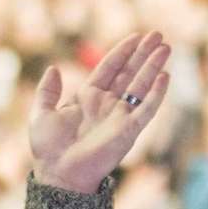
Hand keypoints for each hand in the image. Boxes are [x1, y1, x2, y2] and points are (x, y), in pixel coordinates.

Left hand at [25, 33, 171, 193]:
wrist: (58, 173)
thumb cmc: (48, 148)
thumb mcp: (41, 113)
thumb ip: (47, 91)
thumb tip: (53, 68)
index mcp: (87, 97)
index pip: (109, 68)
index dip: (122, 52)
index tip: (136, 36)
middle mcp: (107, 104)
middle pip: (130, 73)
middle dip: (144, 54)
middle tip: (158, 35)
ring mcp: (120, 117)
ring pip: (141, 86)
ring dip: (153, 67)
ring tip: (166, 47)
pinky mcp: (129, 131)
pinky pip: (147, 109)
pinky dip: (156, 93)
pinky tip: (165, 76)